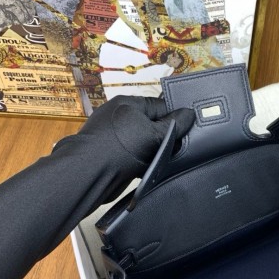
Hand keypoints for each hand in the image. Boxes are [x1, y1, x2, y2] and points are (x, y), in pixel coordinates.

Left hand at [78, 95, 194, 164]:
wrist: (89, 174)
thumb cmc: (120, 149)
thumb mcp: (154, 136)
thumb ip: (174, 125)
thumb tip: (190, 113)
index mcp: (128, 103)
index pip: (160, 106)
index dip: (175, 119)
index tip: (188, 132)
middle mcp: (119, 116)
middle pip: (151, 124)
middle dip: (164, 137)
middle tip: (178, 149)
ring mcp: (112, 135)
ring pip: (143, 141)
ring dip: (153, 152)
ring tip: (164, 160)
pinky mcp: (109, 153)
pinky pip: (132, 154)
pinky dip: (141, 161)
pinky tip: (149, 169)